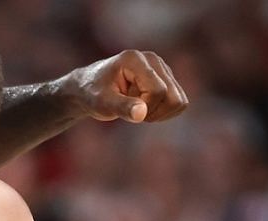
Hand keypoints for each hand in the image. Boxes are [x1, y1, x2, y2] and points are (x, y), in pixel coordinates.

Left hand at [63, 50, 188, 123]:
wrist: (88, 88)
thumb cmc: (92, 94)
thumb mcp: (102, 103)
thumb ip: (122, 107)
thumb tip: (142, 113)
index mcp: (135, 60)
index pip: (158, 91)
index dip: (145, 108)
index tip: (125, 109)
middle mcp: (153, 60)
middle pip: (173, 97)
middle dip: (154, 112)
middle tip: (132, 111)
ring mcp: (162, 68)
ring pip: (179, 101)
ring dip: (158, 113)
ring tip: (136, 107)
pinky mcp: (166, 78)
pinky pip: (179, 102)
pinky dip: (163, 112)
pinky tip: (144, 107)